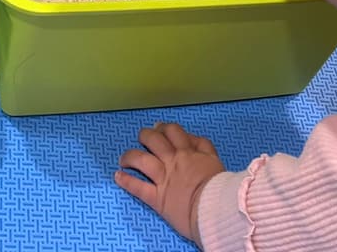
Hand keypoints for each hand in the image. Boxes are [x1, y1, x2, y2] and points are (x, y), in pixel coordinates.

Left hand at [116, 122, 224, 246]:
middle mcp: (172, 161)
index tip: (159, 128)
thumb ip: (203, 145)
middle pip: (154, 140)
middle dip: (145, 135)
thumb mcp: (215, 160)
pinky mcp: (157, 198)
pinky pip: (138, 187)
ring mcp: (163, 179)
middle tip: (142, 137)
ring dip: (130, 156)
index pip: (173, 131)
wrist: (215, 209)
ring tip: (124, 158)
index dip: (164, 128)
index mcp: (187, 152)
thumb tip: (191, 137)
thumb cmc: (219, 187)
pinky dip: (126, 182)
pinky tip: (118, 176)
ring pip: (142, 160)